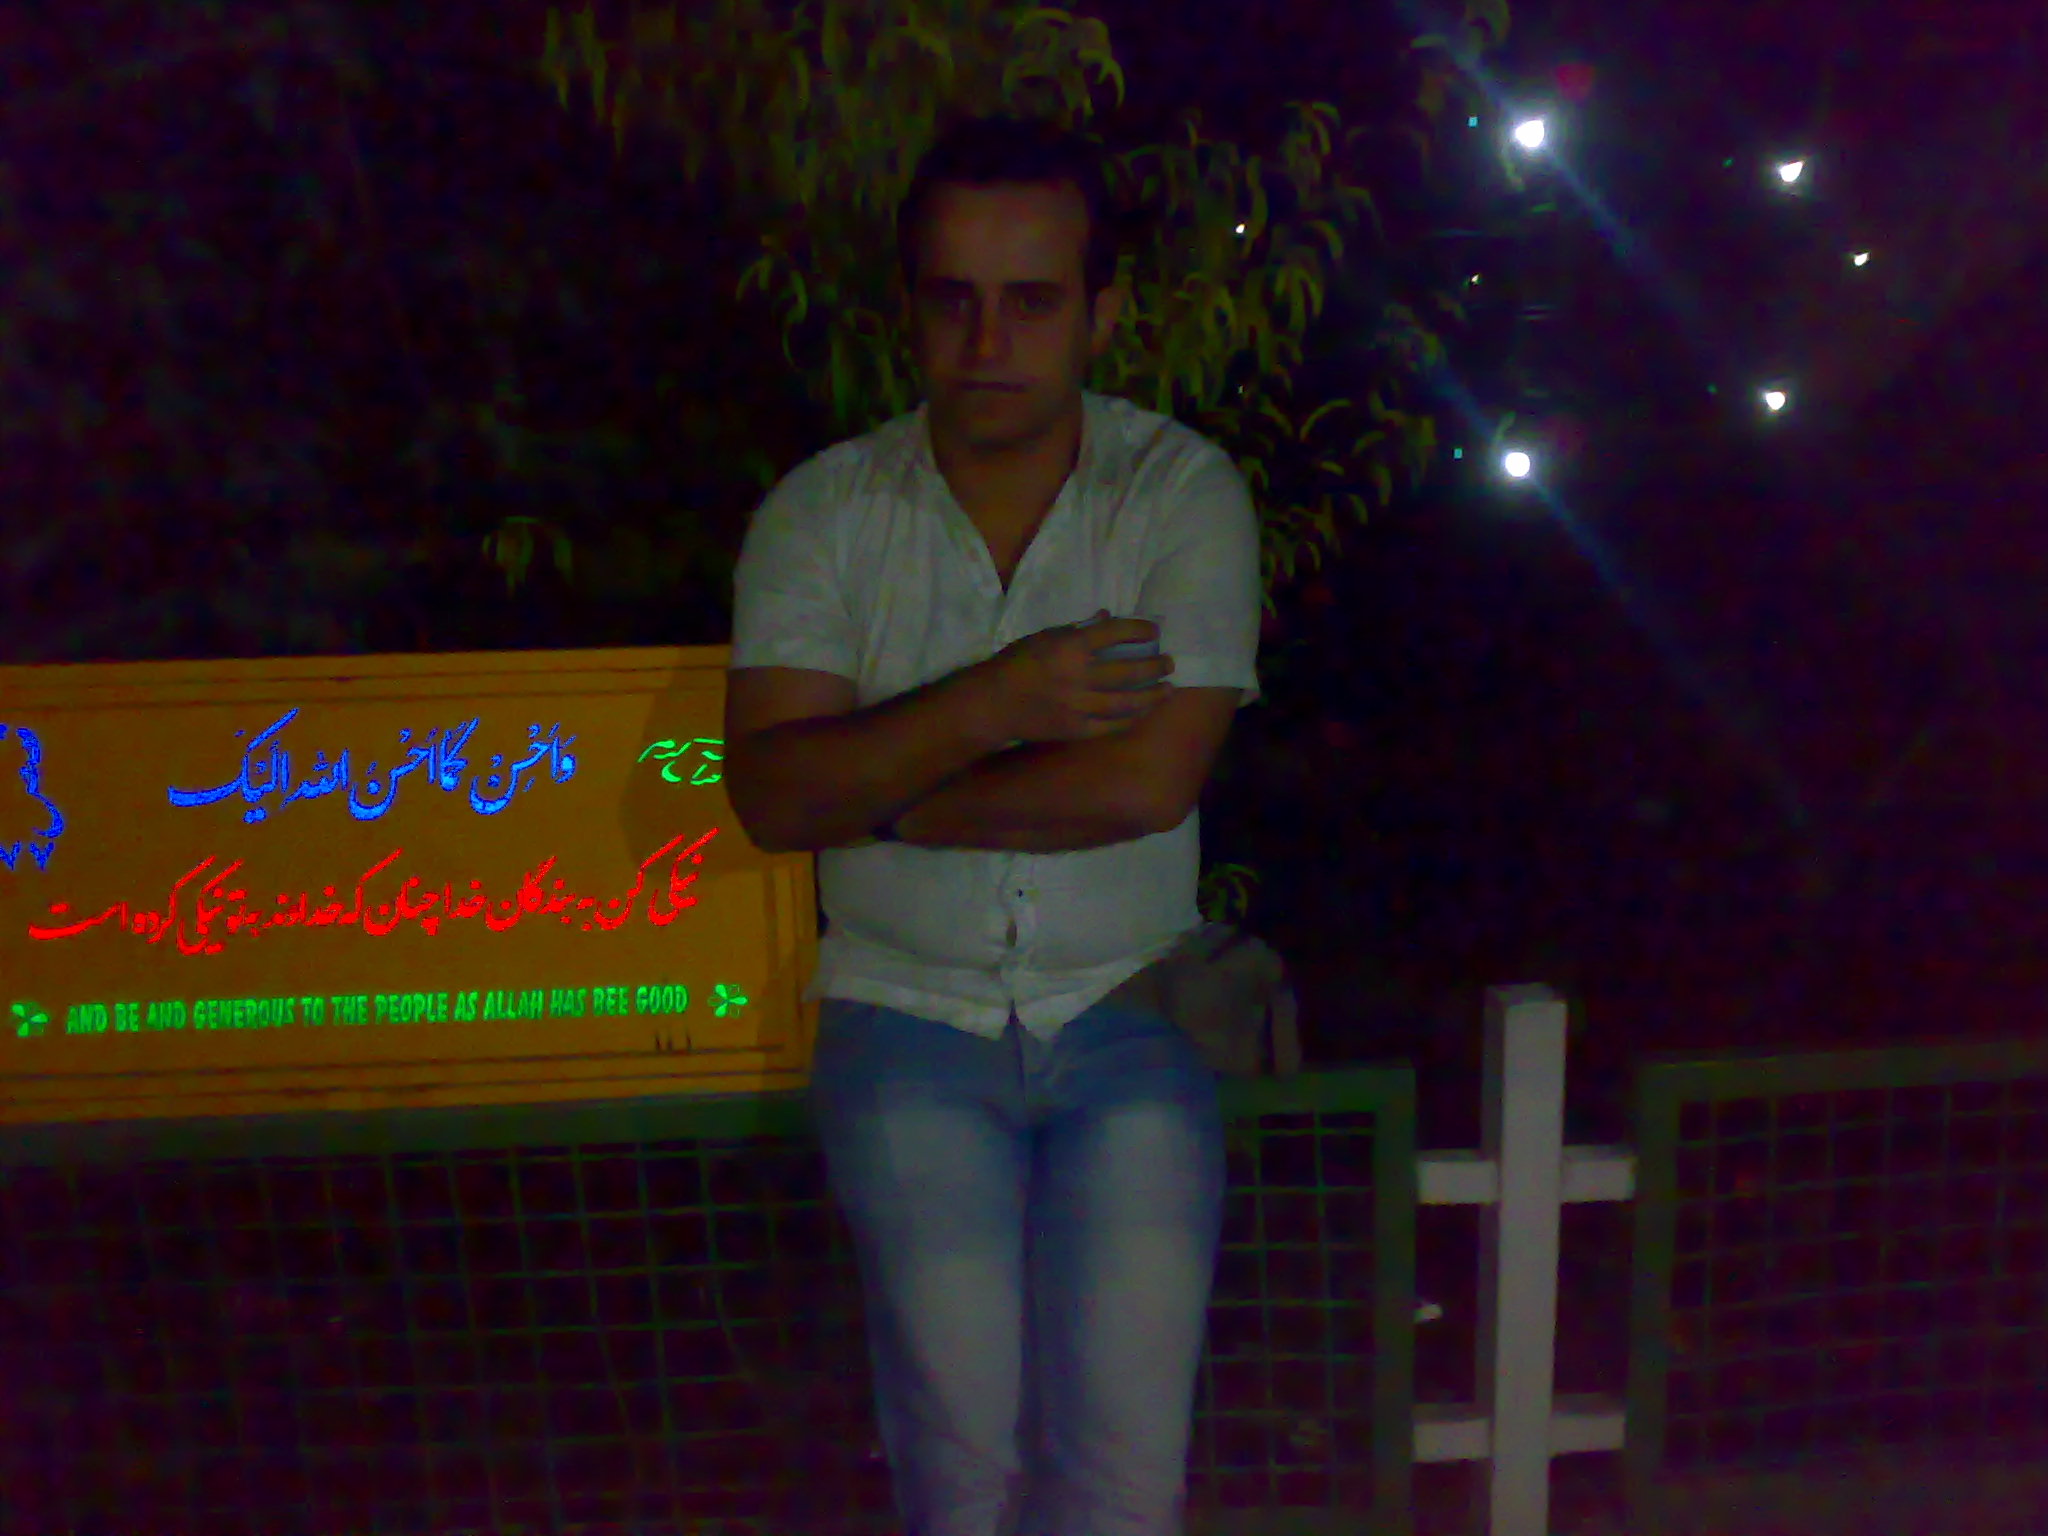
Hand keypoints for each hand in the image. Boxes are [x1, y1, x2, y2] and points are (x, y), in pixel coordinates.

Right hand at [978, 612, 1174, 742]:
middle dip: (1155, 665)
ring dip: (1152, 695)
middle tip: (1170, 662)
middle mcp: (1079, 676)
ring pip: (1126, 701)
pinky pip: (1111, 725)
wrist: (993, 703)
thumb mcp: (1043, 637)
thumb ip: (1076, 629)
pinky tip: (1144, 712)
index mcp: (1069, 647)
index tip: (1154, 631)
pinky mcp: (1076, 728)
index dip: (1139, 630)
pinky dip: (1131, 718)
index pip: (1114, 632)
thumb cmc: (1016, 664)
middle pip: (1129, 670)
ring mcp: (1079, 705)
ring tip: (1168, 688)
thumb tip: (1106, 616)